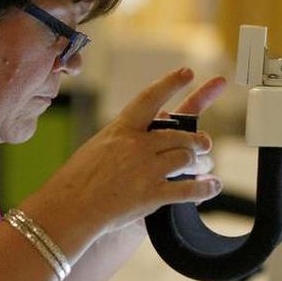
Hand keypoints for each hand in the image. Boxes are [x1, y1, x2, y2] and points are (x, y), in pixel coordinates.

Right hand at [25, 68, 224, 249]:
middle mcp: (137, 145)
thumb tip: (144, 141)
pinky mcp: (153, 194)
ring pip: (187, 158)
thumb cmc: (77, 181)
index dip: (171, 83)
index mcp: (121, 129)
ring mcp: (146, 169)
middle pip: (179, 135)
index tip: (187, 72)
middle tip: (205, 144)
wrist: (69, 208)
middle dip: (196, 140)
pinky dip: (205, 188)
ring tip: (205, 167)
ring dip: (201, 163)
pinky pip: (189, 189)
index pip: (150, 98)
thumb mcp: (98, 147)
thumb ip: (123, 140)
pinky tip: (212, 186)